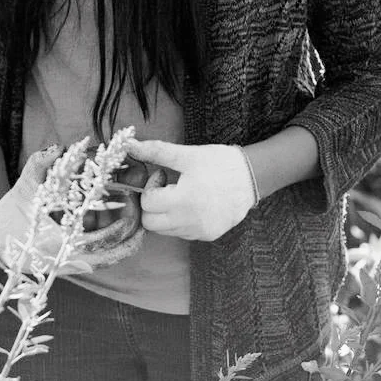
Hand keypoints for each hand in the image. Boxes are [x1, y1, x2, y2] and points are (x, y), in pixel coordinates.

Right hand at [0, 146, 141, 272]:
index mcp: (58, 244)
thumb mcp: (24, 187)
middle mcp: (67, 260)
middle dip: (130, 237)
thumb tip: (58, 147)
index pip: (99, 242)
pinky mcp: (69, 264)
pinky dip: (111, 248)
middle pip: (109, 255)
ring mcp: (69, 265)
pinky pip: (97, 261)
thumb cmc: (8, 213)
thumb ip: (40, 165)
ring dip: (124, 243)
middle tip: (142, 217)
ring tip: (139, 224)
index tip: (132, 209)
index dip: (120, 228)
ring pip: (106, 260)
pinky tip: (120, 232)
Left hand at [125, 140, 257, 241]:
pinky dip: (179, 220)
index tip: (162, 174)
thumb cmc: (220, 163)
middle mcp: (190, 222)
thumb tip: (128, 144)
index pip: (147, 204)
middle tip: (167, 186)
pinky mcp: (208, 236)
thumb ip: (155, 151)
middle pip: (151, 223)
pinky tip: (192, 204)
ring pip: (165, 230)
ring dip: (165, 213)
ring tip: (181, 194)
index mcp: (184, 201)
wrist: (253, 177)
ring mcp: (200, 232)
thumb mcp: (186, 155)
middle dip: (153, 204)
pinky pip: (182, 233)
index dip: (151, 187)